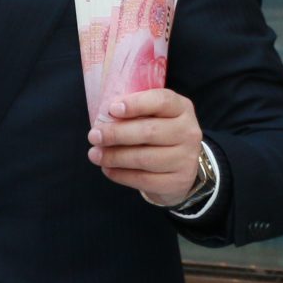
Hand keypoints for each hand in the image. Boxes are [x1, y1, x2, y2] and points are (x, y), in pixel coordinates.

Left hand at [89, 87, 204, 205]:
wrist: (181, 166)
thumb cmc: (159, 133)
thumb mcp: (154, 115)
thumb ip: (135, 112)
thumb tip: (104, 117)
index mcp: (182, 108)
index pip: (162, 101)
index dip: (136, 104)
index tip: (112, 109)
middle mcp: (189, 132)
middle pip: (149, 131)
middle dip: (116, 134)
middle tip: (94, 136)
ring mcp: (186, 159)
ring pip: (144, 158)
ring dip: (114, 156)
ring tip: (94, 154)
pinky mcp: (178, 181)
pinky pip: (143, 179)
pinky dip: (120, 175)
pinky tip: (107, 169)